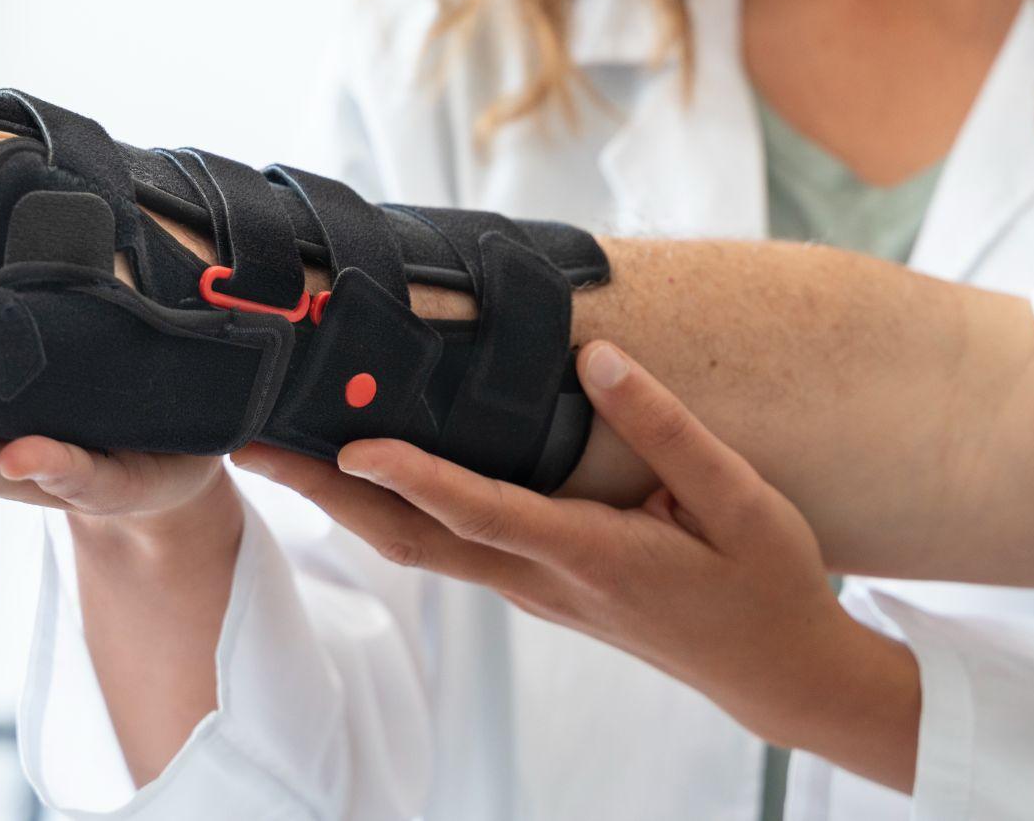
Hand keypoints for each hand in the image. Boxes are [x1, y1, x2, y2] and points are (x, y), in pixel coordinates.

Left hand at [231, 342, 920, 781]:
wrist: (778, 675)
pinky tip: (369, 472)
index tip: (349, 443)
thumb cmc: (766, 584)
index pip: (482, 513)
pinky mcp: (539, 587)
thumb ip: (666, 429)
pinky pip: (449, 547)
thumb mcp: (741, 501)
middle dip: (329, 495)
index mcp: (593, 558)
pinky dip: (396, 508)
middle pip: (415, 541)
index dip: (414, 476)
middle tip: (255, 444)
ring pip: (422, 548)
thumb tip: (595, 359)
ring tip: (285, 448)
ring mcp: (535, 593)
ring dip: (348, 503)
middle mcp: (545, 583)